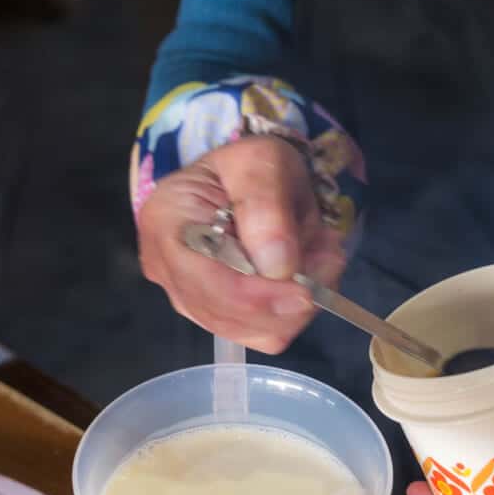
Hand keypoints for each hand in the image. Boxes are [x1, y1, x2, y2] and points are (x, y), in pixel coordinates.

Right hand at [137, 136, 345, 352]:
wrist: (250, 181)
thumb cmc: (250, 167)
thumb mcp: (262, 161)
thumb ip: (266, 206)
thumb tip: (278, 267)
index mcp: (166, 223)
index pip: (203, 281)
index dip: (255, 296)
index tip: (305, 291)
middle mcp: (166, 269)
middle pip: (227, 316)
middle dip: (286, 298)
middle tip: (328, 257)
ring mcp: (189, 299)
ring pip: (252, 332)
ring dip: (297, 304)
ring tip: (319, 257)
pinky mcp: (220, 316)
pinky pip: (264, 333)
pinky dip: (295, 311)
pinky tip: (304, 276)